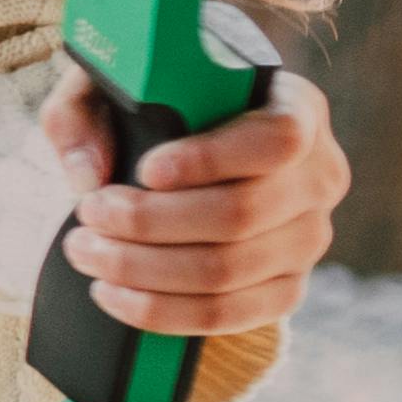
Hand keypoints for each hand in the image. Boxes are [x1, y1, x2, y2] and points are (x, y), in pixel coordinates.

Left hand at [44, 60, 348, 333]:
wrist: (189, 158)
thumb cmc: (155, 109)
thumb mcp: (114, 86)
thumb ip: (83, 112)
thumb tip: (87, 174)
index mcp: (297, 110)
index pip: (277, 139)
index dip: (211, 160)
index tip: (147, 171)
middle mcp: (318, 176)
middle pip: (241, 214)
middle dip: (149, 221)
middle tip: (89, 213)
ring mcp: (309, 239)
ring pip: (227, 270)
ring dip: (143, 268)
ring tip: (87, 250)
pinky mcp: (287, 289)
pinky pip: (227, 315)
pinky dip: (160, 311)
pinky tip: (112, 293)